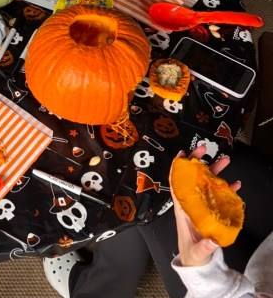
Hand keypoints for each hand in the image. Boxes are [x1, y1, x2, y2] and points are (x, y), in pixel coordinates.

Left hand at [170, 144, 240, 266]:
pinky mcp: (213, 211)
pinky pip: (220, 196)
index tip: (182, 154)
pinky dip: (227, 188)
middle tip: (205, 148)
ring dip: (215, 170)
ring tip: (225, 159)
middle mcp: (192, 203)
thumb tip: (212, 240)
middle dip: (198, 162)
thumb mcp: (197, 253)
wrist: (199, 263)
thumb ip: (204, 247)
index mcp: (183, 210)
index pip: (177, 185)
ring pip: (207, 183)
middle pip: (193, 178)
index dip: (177, 168)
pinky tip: (236, 183)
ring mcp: (203, 206)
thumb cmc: (192, 255)